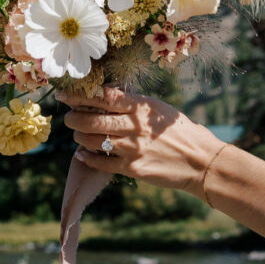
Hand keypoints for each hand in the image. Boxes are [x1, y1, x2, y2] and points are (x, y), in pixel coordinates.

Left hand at [56, 86, 223, 194]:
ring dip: (79, 137)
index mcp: (141, 107)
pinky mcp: (132, 168)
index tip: (65, 95)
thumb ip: (132, 103)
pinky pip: (100, 162)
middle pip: (91, 120)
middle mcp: (134, 126)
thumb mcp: (158, 109)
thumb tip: (104, 96)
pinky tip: (82, 154)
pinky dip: (87, 158)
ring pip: (92, 141)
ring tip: (79, 135)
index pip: (103, 97)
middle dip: (74, 118)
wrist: (199, 160)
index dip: (79, 95)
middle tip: (69, 118)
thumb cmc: (178, 131)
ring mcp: (132, 148)